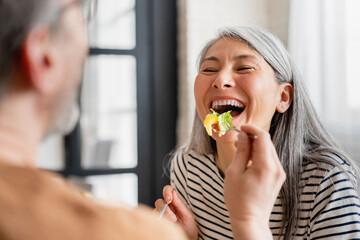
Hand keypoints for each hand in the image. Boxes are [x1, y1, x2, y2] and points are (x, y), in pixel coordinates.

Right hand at [154, 185, 197, 239]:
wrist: (188, 238)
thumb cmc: (189, 228)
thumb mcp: (187, 216)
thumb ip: (180, 204)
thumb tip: (173, 193)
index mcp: (175, 202)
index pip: (168, 190)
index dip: (166, 192)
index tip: (169, 199)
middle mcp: (167, 207)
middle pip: (159, 202)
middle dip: (165, 210)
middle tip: (173, 218)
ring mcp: (161, 215)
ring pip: (156, 211)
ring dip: (164, 218)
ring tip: (173, 224)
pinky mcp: (158, 222)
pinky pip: (154, 220)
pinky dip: (160, 222)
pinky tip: (167, 226)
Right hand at [224, 124, 285, 239]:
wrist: (250, 220)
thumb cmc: (238, 199)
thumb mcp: (234, 172)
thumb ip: (241, 151)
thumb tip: (243, 136)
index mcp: (265, 166)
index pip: (263, 137)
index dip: (251, 128)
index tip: (241, 128)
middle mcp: (277, 168)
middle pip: (267, 142)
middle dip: (253, 137)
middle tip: (237, 139)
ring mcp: (280, 173)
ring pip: (269, 150)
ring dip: (256, 146)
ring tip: (240, 150)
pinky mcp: (278, 177)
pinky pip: (270, 159)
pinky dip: (260, 155)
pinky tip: (248, 160)